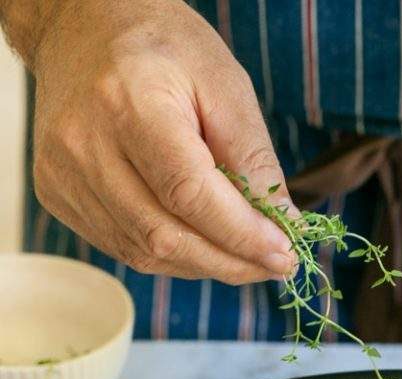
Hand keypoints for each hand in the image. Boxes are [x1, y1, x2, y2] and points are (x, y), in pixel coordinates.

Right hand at [29, 0, 295, 282]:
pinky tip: (200, 244)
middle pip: (165, 235)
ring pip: (145, 253)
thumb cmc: (162, 50)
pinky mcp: (57, 194)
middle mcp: (85, 145)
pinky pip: (123, 249)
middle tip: (272, 264)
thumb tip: (283, 226)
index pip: (189, 193)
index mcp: (128, 103)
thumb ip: (253, 158)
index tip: (283, 254)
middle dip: (229, 262)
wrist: (82, 28)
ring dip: (204, 265)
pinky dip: (172, 257)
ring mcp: (64, 174)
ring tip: (242, 255)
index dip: (241, 235)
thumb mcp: (225, 84)